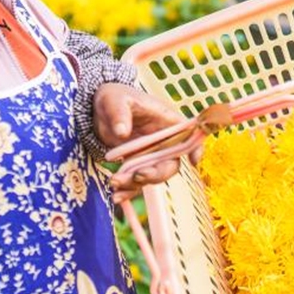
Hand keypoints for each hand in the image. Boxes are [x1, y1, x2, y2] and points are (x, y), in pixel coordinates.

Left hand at [94, 84, 184, 202]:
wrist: (97, 110)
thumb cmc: (113, 97)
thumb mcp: (114, 99)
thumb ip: (119, 113)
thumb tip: (122, 132)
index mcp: (166, 121)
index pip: (189, 135)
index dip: (195, 148)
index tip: (193, 161)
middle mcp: (163, 141)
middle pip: (170, 163)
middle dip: (156, 174)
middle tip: (138, 175)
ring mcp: (150, 156)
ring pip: (152, 176)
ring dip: (136, 184)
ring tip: (115, 182)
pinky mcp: (135, 165)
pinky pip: (136, 183)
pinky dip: (127, 192)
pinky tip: (116, 196)